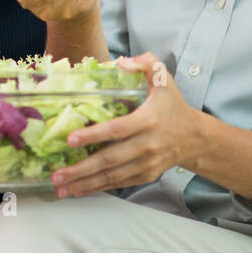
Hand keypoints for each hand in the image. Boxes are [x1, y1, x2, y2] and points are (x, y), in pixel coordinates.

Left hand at [50, 52, 205, 196]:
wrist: (195, 137)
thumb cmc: (173, 107)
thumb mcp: (165, 79)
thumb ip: (147, 63)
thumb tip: (122, 62)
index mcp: (148, 121)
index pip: (117, 130)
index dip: (93, 135)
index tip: (71, 140)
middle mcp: (147, 145)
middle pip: (110, 160)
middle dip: (81, 169)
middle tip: (57, 175)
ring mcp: (146, 164)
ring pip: (112, 177)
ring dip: (85, 183)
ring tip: (61, 188)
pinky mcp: (146, 175)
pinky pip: (119, 184)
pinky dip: (98, 188)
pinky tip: (79, 190)